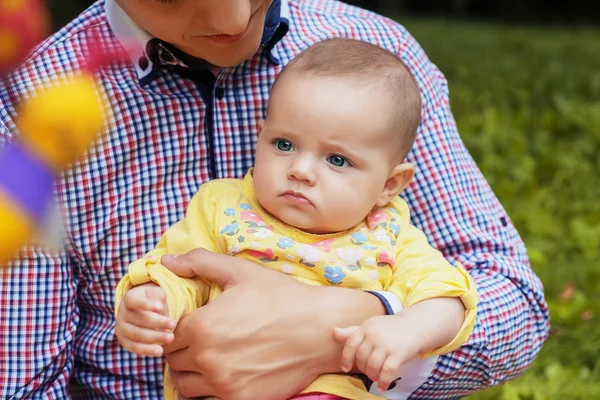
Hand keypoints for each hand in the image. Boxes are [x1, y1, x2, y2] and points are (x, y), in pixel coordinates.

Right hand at [115, 282, 175, 356]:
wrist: (143, 311)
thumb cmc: (152, 300)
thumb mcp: (156, 293)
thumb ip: (158, 297)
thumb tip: (159, 309)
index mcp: (128, 299)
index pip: (134, 301)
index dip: (146, 304)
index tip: (161, 307)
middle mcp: (122, 313)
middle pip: (139, 319)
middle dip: (157, 322)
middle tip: (173, 324)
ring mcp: (121, 328)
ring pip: (137, 334)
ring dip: (155, 337)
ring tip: (170, 337)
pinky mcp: (124, 341)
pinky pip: (135, 347)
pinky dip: (147, 350)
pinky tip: (159, 351)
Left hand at [160, 248, 385, 399]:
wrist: (320, 328)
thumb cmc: (281, 297)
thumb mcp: (241, 271)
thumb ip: (200, 262)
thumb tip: (167, 261)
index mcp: (201, 326)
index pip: (167, 334)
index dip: (176, 327)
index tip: (193, 323)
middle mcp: (207, 358)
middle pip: (173, 361)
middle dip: (182, 349)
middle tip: (203, 338)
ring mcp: (223, 383)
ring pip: (185, 385)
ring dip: (192, 372)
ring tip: (212, 357)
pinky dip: (210, 389)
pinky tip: (226, 372)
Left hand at [334, 297, 464, 391]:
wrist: (415, 325)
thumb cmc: (389, 328)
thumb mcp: (371, 326)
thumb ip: (353, 331)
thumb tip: (334, 332)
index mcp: (367, 327)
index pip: (351, 342)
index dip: (346, 357)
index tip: (345, 368)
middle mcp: (375, 334)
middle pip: (362, 357)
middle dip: (362, 368)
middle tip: (367, 371)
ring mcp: (387, 344)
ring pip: (373, 365)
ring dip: (372, 375)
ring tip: (374, 378)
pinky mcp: (399, 353)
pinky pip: (387, 371)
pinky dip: (383, 381)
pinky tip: (382, 386)